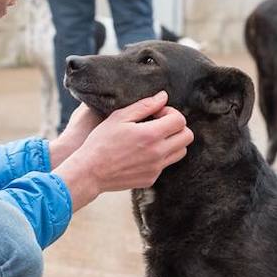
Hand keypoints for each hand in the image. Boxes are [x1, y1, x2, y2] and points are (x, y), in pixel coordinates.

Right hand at [54, 91, 193, 209]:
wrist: (90, 172)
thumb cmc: (101, 142)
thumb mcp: (119, 117)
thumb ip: (144, 106)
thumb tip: (163, 97)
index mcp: (151, 135)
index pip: (180, 120)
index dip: (170, 112)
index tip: (156, 114)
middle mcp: (158, 153)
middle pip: (187, 137)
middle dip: (176, 126)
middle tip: (159, 124)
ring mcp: (156, 168)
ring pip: (181, 152)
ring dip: (172, 142)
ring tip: (153, 138)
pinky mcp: (151, 179)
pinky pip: (165, 165)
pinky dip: (159, 156)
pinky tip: (141, 153)